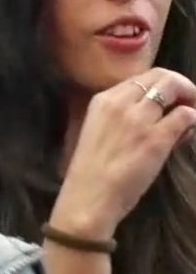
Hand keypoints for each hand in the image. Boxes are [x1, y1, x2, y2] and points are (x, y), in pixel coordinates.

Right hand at [52, 67, 195, 237]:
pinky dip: (193, 121)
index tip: (169, 100)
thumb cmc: (91, 170)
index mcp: (103, 100)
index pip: (142, 77)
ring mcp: (139, 119)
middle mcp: (121, 103)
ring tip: (188, 123)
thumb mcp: (98, 131)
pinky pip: (186, 116)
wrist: (88, 198)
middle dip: (182, 86)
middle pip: (163, 76)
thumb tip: (155, 110)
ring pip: (177, 91)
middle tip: (189, 103)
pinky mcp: (156, 138)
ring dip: (191, 103)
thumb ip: (121, 115)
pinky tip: (186, 136)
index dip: (163, 84)